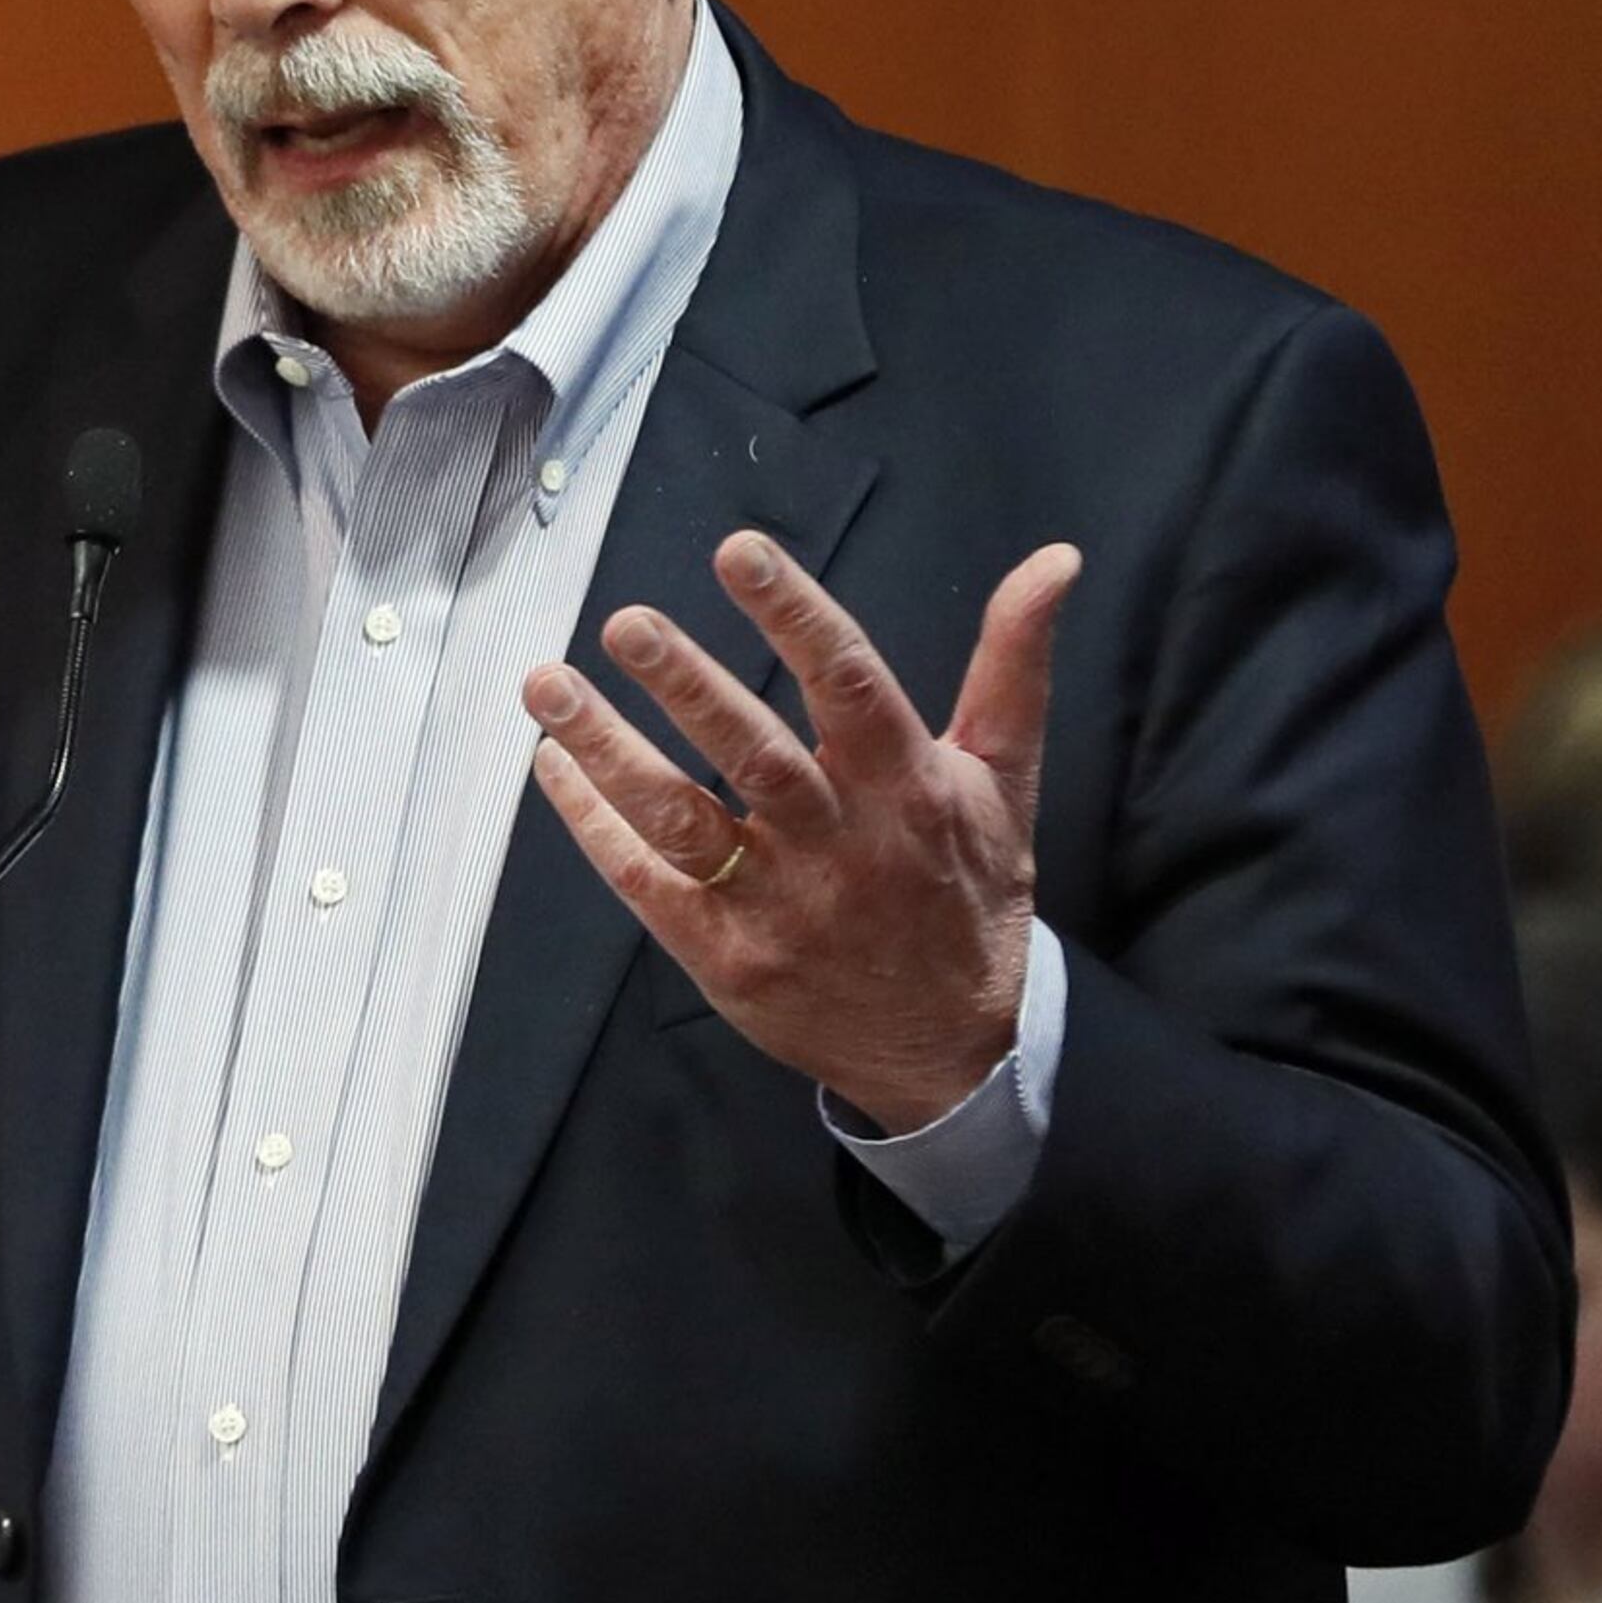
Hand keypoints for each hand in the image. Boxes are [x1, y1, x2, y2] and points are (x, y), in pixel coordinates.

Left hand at [522, 532, 1081, 1132]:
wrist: (955, 1050)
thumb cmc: (969, 894)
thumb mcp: (1004, 780)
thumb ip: (1013, 665)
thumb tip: (1054, 560)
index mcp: (907, 789)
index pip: (849, 685)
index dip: (795, 615)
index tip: (738, 552)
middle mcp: (838, 845)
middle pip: (753, 752)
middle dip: (686, 684)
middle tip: (626, 623)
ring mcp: (775, 906)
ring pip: (680, 818)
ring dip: (607, 750)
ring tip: (548, 687)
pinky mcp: (725, 956)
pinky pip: (646, 882)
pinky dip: (594, 823)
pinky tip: (554, 764)